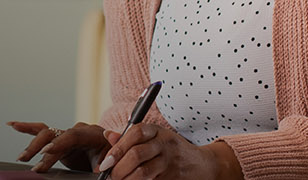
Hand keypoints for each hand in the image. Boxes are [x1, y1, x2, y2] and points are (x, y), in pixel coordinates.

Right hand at [8, 121, 110, 172]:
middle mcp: (79, 131)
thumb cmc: (116, 160)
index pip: (73, 135)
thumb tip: (100, 166)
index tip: (46, 152)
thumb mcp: (114, 161)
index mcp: (93, 134)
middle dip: (41, 148)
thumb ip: (107, 162)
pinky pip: (43, 132)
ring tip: (22, 157)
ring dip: (32, 145)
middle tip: (32, 162)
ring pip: (46, 134)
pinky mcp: (61, 141)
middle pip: (55, 134)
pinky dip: (27, 128)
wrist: (117, 156)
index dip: (59, 143)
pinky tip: (12, 125)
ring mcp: (68, 135)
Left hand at [97, 124, 232, 179]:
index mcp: (157, 131)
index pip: (135, 133)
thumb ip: (129, 137)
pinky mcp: (173, 178)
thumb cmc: (170, 150)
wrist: (202, 164)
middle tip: (110, 176)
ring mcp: (170, 162)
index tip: (106, 162)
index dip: (118, 148)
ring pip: (143, 172)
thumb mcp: (154, 137)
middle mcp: (165, 144)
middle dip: (118, 168)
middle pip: (136, 154)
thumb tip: (108, 135)